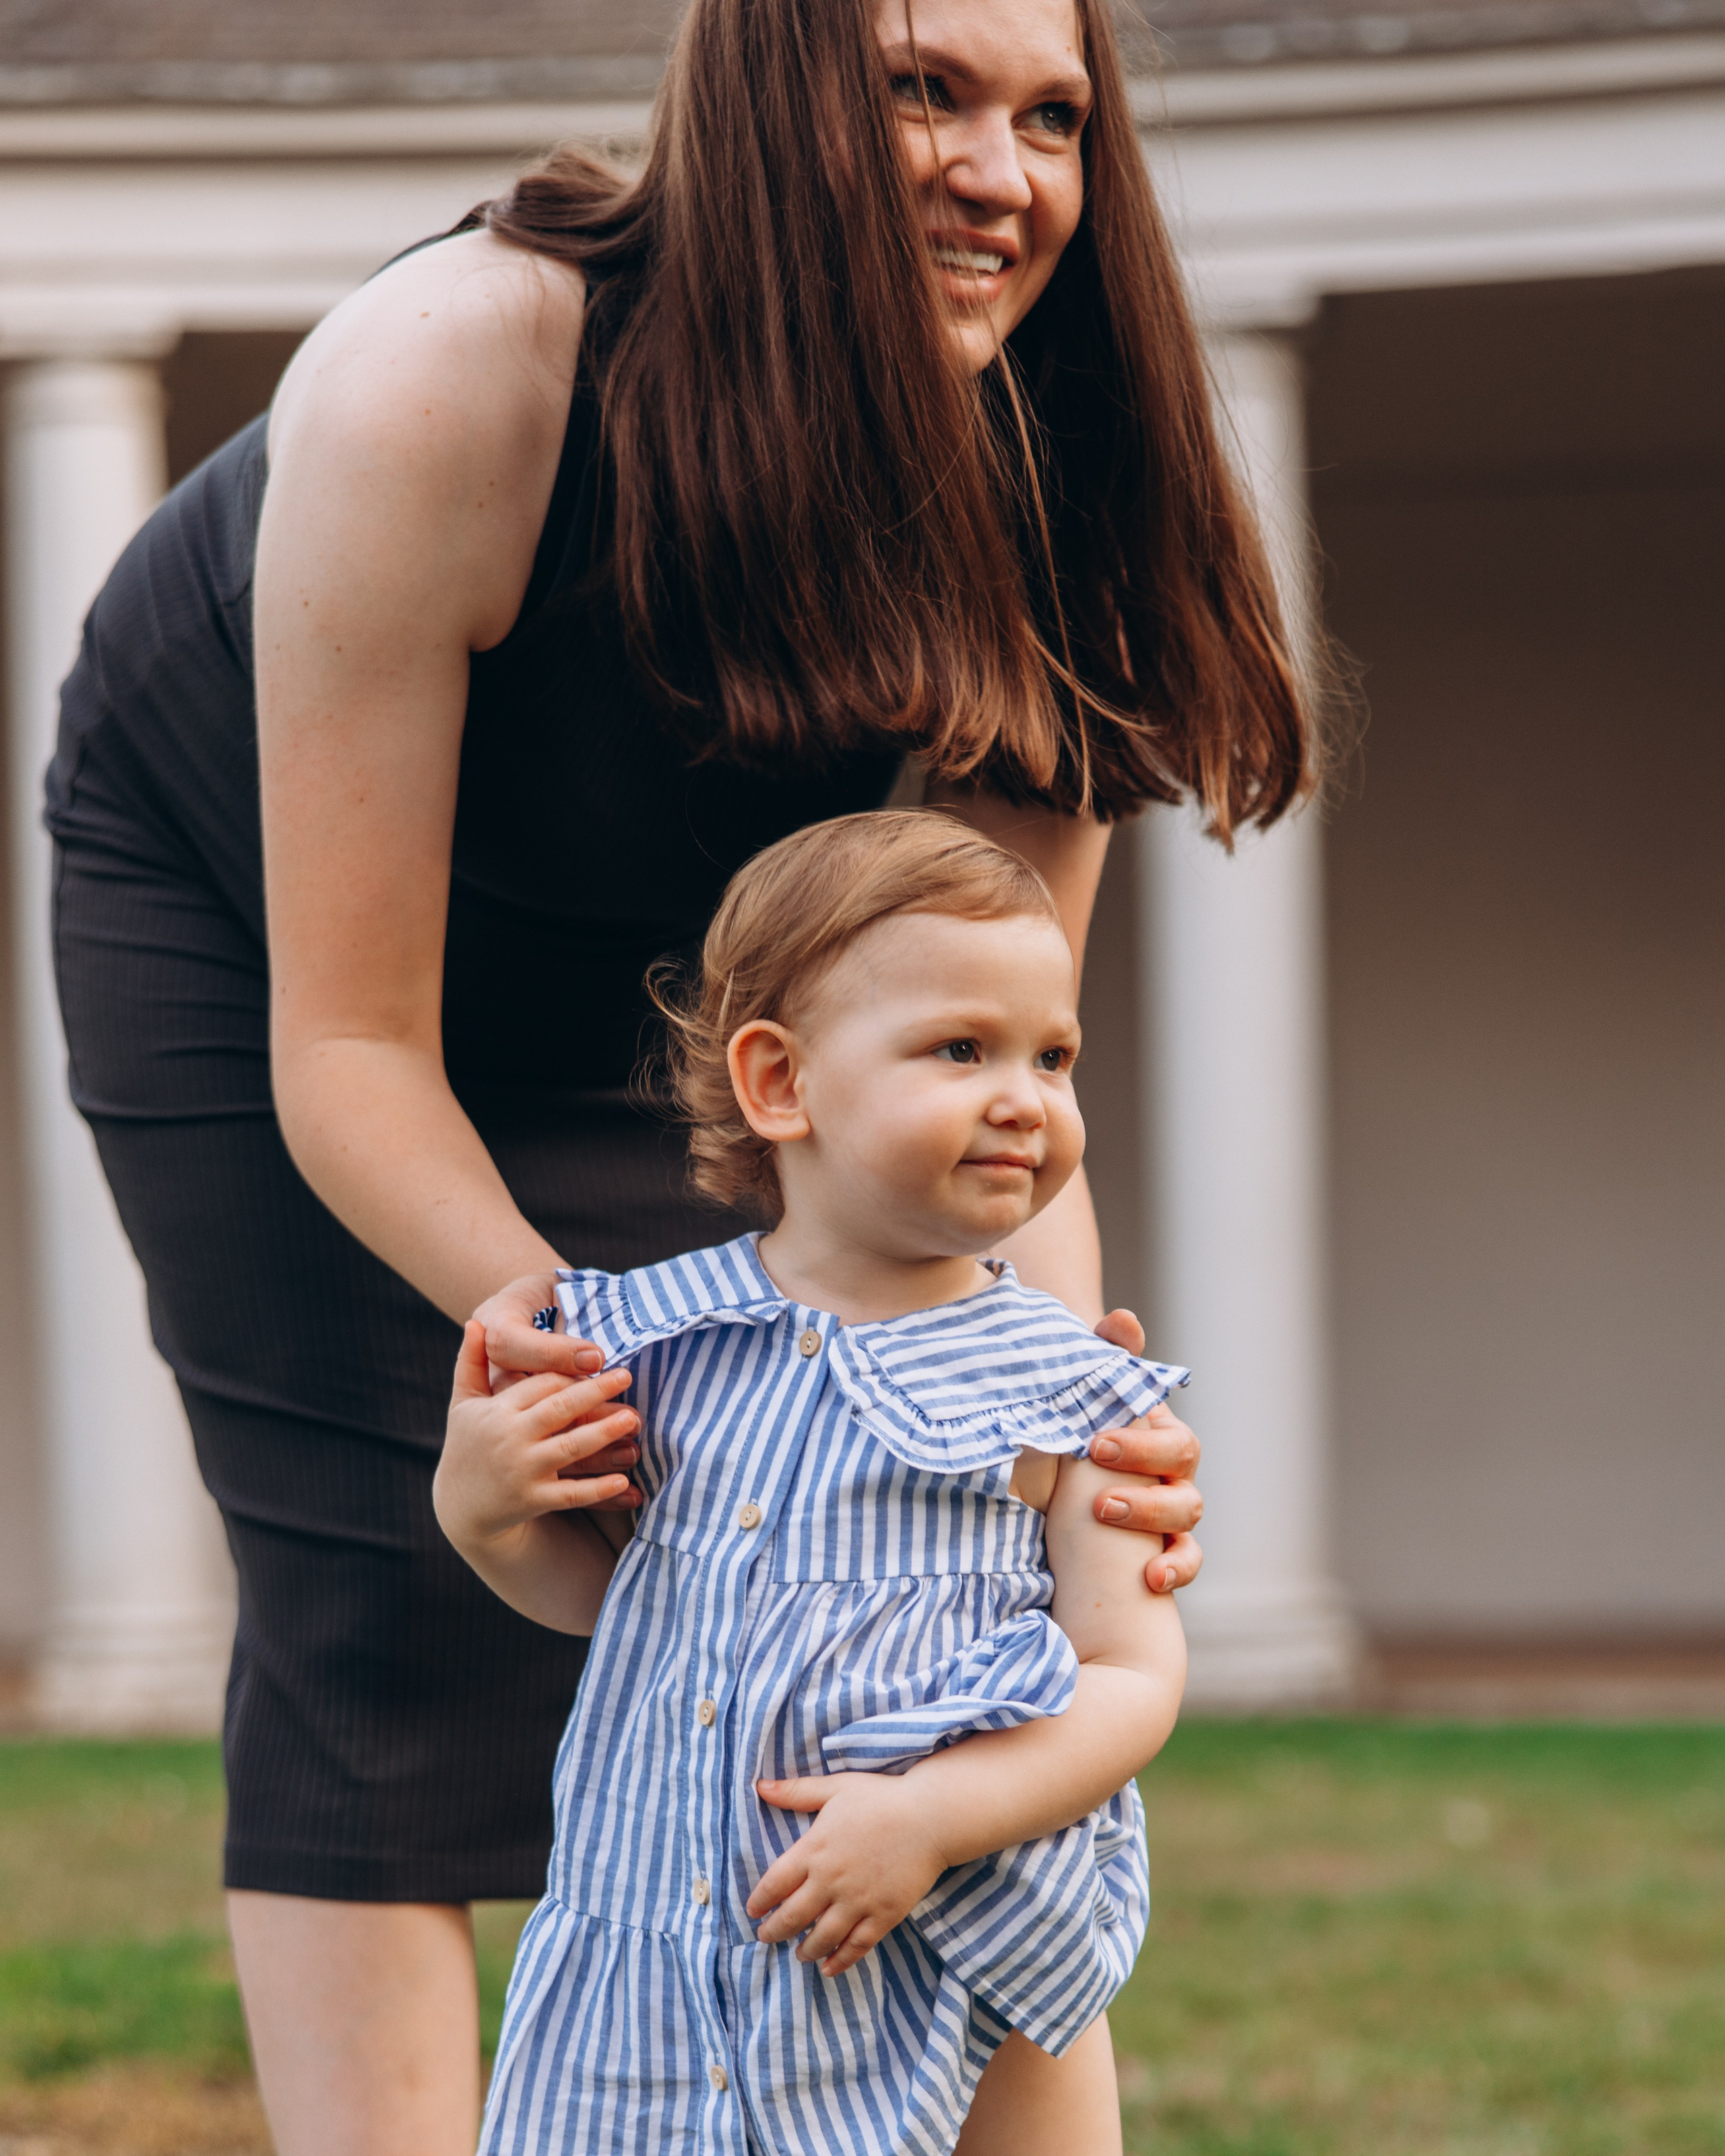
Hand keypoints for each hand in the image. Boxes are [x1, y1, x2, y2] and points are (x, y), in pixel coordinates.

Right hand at [434, 1321, 641, 1563]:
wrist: (460, 1508)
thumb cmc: (467, 1446)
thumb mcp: (463, 1403)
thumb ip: (471, 1362)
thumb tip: (475, 1323)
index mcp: (497, 1411)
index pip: (540, 1384)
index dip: (570, 1371)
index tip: (598, 1360)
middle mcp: (510, 1438)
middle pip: (560, 1409)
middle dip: (595, 1392)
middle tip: (626, 1376)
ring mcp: (522, 1471)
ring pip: (571, 1448)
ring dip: (605, 1433)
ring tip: (633, 1418)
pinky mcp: (532, 1500)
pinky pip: (571, 1494)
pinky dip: (598, 1490)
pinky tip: (624, 1482)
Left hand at [748, 1773, 948, 1977]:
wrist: (930, 1817)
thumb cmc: (881, 1798)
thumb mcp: (835, 1788)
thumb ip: (797, 1792)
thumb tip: (760, 1787)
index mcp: (815, 1850)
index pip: (775, 1884)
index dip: (760, 1901)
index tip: (752, 1910)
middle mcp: (831, 1881)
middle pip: (792, 1917)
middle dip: (774, 1931)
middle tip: (765, 1937)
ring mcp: (858, 1901)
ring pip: (821, 1937)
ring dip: (804, 1950)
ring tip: (798, 1953)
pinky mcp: (883, 1915)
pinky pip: (856, 1946)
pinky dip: (840, 1961)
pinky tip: (829, 1968)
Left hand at [1091, 1307, 1202, 1595]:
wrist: (1057, 1460)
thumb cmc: (1078, 1420)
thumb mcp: (1087, 1388)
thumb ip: (1107, 1352)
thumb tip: (1124, 1320)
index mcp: (1161, 1440)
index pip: (1175, 1445)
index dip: (1141, 1448)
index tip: (1094, 1445)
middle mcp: (1172, 1480)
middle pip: (1186, 1492)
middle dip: (1145, 1499)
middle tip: (1099, 1502)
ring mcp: (1168, 1519)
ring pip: (1187, 1529)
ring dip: (1157, 1535)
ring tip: (1114, 1536)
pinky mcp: (1154, 1551)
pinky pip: (1183, 1563)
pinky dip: (1175, 1571)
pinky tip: (1152, 1581)